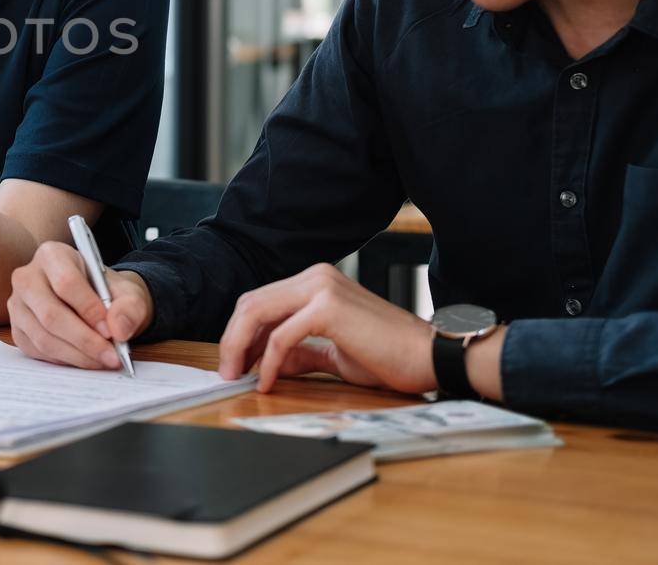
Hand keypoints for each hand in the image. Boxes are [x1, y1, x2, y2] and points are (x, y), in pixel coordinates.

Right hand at [7, 241, 153, 368]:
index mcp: (52, 254)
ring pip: (44, 337)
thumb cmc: (106, 292)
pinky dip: (65, 360)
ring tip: (103, 360)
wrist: (94, 302)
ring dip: (77, 355)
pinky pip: (38, 351)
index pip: (66, 282)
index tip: (111, 331)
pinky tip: (85, 359)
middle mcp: (27, 277)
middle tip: (111, 356)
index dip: (89, 309)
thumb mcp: (127, 292)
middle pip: (51, 314)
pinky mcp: (17, 329)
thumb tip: (119, 329)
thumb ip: (129, 307)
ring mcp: (18, 305)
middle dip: (85, 340)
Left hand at [218, 263, 434, 393]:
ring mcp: (321, 288)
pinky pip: (283, 337)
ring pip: (258, 313)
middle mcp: (315, 276)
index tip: (233, 362)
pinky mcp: (328, 308)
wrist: (431, 355)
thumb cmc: (390, 356)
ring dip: (240, 347)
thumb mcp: (335, 354)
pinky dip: (269, 361)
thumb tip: (271, 364)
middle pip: (252, 303)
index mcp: (316, 281)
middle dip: (232, 339)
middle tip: (226, 371)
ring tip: (237, 376)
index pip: (261, 301)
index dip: (240, 332)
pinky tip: (267, 381)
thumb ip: (302, 353)